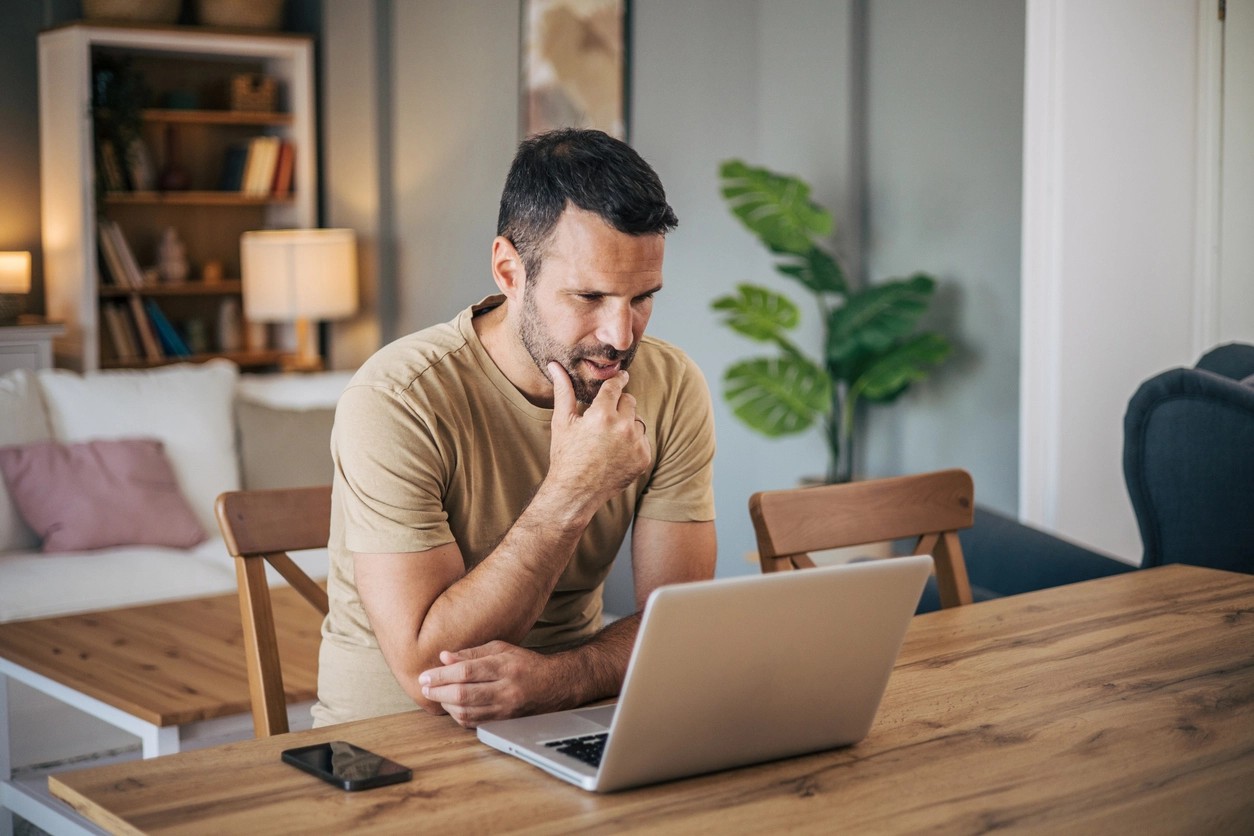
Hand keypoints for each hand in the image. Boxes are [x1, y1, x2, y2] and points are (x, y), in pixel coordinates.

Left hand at [418, 641, 561, 727]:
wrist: (554, 685)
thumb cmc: (525, 663)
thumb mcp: (501, 649)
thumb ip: (471, 653)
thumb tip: (444, 657)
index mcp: (504, 666)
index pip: (466, 672)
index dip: (442, 675)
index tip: (425, 676)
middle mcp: (505, 689)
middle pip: (463, 694)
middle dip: (438, 692)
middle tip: (424, 688)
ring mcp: (505, 709)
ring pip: (466, 712)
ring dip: (446, 705)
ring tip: (436, 695)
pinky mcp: (504, 722)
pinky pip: (474, 723)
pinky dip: (458, 716)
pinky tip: (451, 706)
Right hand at [547, 362, 650, 504]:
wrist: (576, 492)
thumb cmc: (566, 455)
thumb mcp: (562, 421)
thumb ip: (563, 390)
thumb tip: (554, 365)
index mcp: (602, 414)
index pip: (616, 385)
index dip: (618, 380)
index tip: (621, 377)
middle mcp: (623, 427)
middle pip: (629, 400)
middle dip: (618, 405)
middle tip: (604, 418)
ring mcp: (635, 444)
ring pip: (637, 420)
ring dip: (627, 424)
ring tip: (608, 439)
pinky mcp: (643, 458)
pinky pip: (643, 440)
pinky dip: (633, 443)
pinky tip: (616, 452)